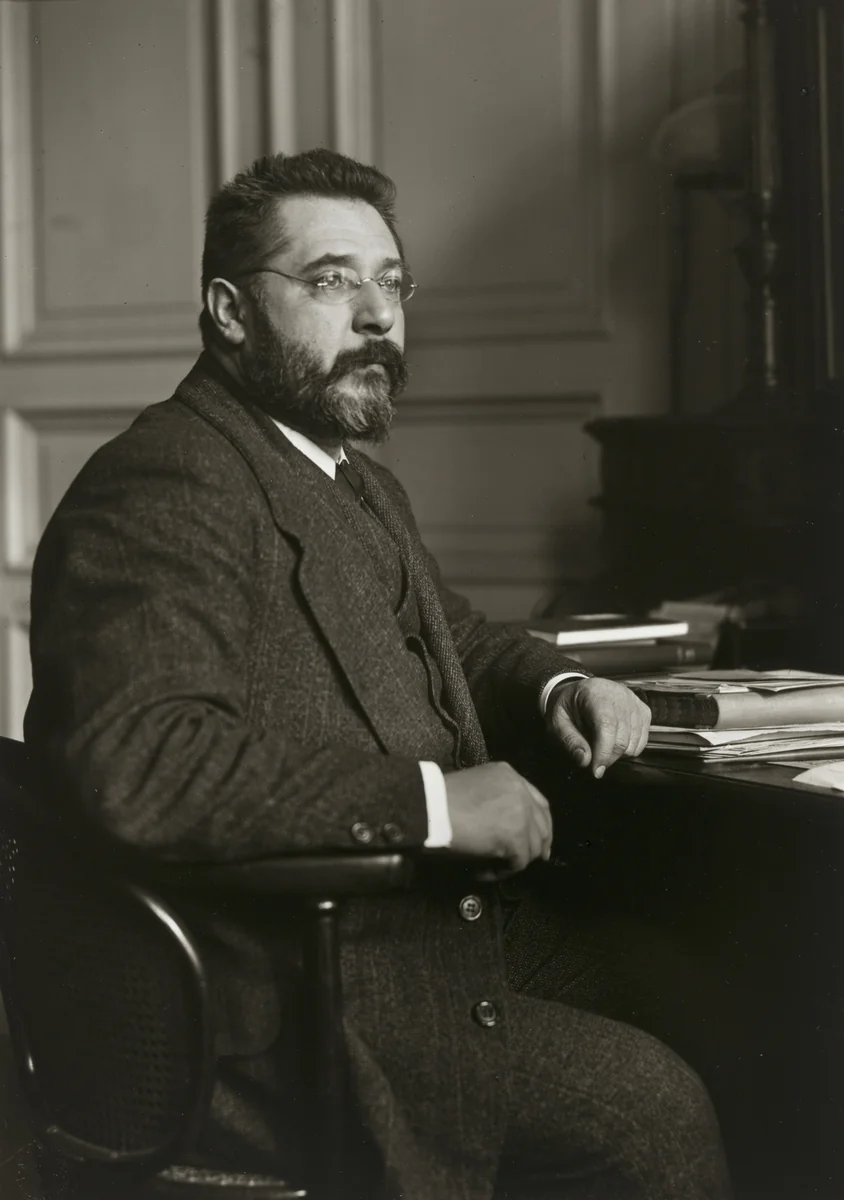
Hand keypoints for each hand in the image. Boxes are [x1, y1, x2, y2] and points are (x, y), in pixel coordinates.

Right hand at [444, 762, 552, 878]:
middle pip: (542, 823)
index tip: (538, 837)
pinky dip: (502, 871)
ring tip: (492, 866)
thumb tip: (505, 826)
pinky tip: (483, 871)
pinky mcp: (516, 836)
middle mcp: (519, 790)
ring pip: (533, 846)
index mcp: (508, 774)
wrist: (431, 808)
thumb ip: (495, 799)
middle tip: (533, 859)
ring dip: (514, 860)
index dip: (540, 821)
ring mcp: (521, 812)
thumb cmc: (440, 800)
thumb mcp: (475, 787)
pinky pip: (518, 862)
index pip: (537, 801)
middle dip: (539, 843)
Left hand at [547, 677, 649, 778]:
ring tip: (602, 745)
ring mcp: (634, 703)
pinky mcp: (644, 711)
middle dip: (607, 758)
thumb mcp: (558, 722)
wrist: (581, 691)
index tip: (595, 770)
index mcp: (595, 693)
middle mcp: (619, 695)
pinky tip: (614, 741)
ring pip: (633, 743)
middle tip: (594, 760)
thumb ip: (570, 741)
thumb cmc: (569, 706)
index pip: (606, 726)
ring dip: (617, 754)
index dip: (603, 752)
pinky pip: (642, 741)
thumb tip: (585, 761)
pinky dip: (629, 749)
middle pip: (621, 739)